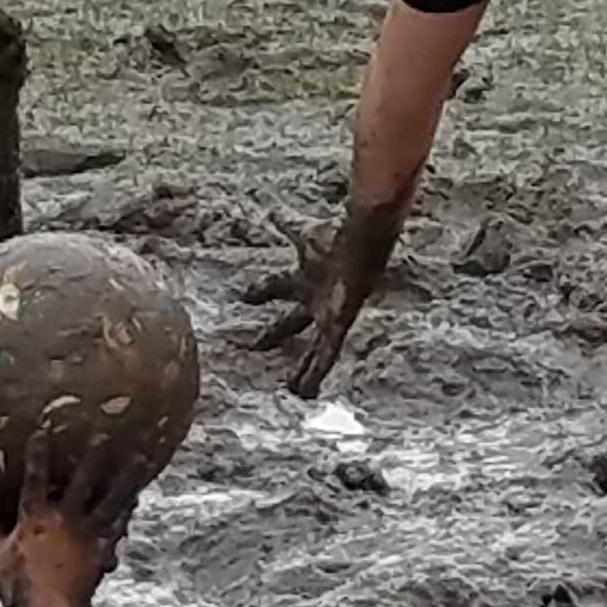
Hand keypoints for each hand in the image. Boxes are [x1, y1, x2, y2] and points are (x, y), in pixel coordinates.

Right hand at [0, 435, 142, 606]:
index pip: (35, 476)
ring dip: (123, 477)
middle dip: (91, 455)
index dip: (38, 453)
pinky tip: (137, 497)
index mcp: (35, 515)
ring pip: (110, 498)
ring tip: (138, 458)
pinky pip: (118, 524)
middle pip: (81, 479)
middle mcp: (64, 518)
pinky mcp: (101, 550)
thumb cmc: (15, 585)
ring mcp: (86, 534)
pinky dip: (127, 509)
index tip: (43, 430)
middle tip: (102, 432)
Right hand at [240, 198, 403, 398]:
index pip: (278, 287)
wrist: (362, 256)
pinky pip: (325, 357)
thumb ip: (289, 231)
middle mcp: (315, 302)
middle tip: (254, 347)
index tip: (244, 298)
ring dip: (302, 367)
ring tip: (291, 389)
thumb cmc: (339, 248)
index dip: (262, 293)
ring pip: (312, 348)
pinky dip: (316, 374)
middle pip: (291, 322)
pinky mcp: (337, 329)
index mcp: (306, 280)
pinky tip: (306, 391)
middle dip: (274, 334)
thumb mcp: (307, 243)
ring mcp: (327, 318)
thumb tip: (271, 214)